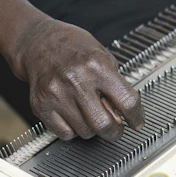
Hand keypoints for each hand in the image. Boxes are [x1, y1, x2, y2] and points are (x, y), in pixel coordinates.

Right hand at [9, 19, 144, 140]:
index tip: (137, 122)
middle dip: (114, 132)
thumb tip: (122, 115)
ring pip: (85, 132)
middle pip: (104, 124)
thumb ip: (115, 84)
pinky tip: (74, 116)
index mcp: (97, 66)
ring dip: (92, 129)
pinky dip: (73, 130)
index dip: (136, 117)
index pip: (127, 101)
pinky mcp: (41, 105)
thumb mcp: (103, 56)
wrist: (38, 42)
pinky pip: (65, 134)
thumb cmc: (73, 47)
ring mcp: (56, 94)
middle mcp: (76, 80)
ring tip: (90, 114)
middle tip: (115, 129)